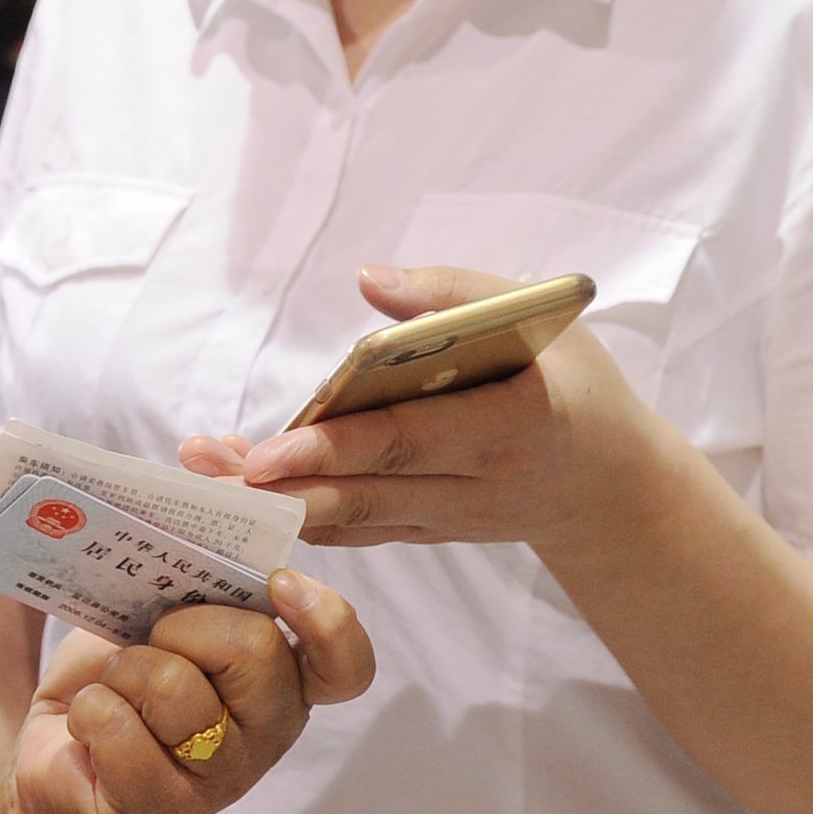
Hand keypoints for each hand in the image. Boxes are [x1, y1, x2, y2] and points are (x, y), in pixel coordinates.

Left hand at [0, 569, 376, 813]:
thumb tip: (206, 532)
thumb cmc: (121, 672)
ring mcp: (218, 779)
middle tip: (151, 641)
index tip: (279, 583)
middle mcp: (266, 735)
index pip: (346, 665)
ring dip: (123, 672)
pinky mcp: (158, 809)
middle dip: (182, 624)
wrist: (52, 751)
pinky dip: (89, 710)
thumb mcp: (164, 616)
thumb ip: (201, 589)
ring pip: (176, 687)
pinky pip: (120, 729)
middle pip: (254, 649)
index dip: (328, 620)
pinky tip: (89, 725)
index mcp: (282, 680)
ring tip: (113, 688)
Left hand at [186, 265, 657, 551]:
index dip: (333, 450)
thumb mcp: (540, 317)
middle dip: (282, 488)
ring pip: (353, 519)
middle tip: (207, 476)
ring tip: (201, 477)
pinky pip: (360, 530)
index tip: (264, 453)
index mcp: (511, 428)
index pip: (409, 441)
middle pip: (366, 493)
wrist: (611, 483)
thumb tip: (368, 279)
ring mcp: (451, 522)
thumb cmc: (572, 379)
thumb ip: (455, 293)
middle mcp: (478, 488)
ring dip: (274, 503)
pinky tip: (240, 495)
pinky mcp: (430, 534)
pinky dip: (301, 515)